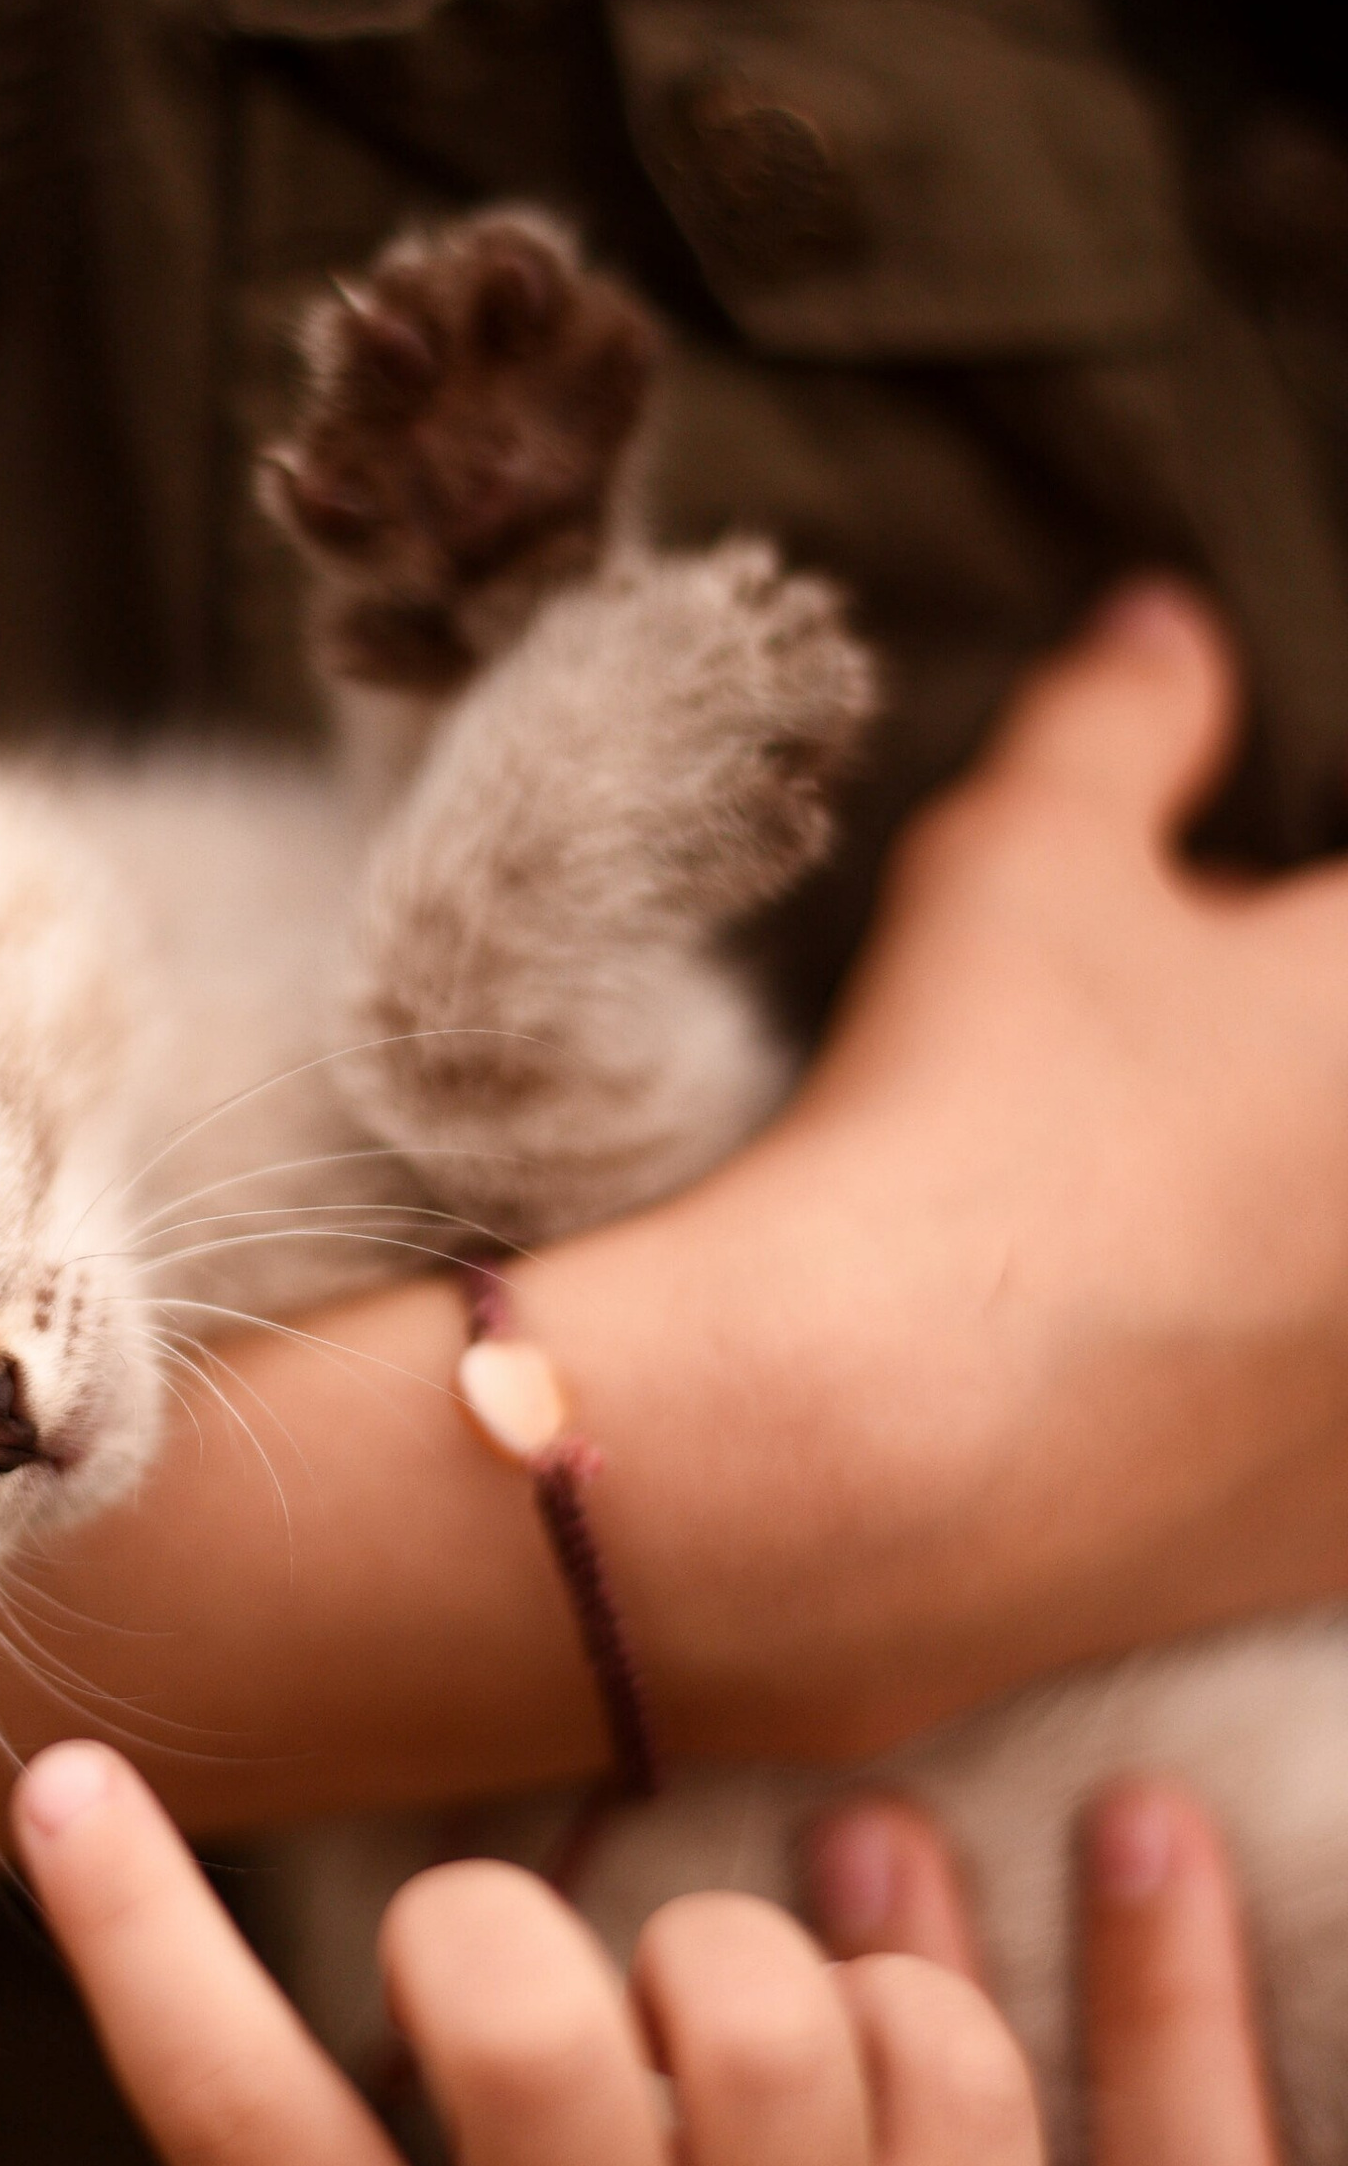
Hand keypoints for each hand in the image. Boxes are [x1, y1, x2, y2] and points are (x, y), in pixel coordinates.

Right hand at [15, 1742, 1090, 2165]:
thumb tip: (423, 2072)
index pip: (233, 2123)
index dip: (132, 1930)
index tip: (68, 1780)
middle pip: (525, 2023)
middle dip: (470, 1927)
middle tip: (480, 1989)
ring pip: (760, 2009)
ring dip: (693, 1959)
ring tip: (679, 2046)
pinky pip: (951, 2045)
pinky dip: (881, 2005)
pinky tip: (832, 2082)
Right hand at [520, 583, 1347, 1760]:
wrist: (866, 1455)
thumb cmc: (966, 1127)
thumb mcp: (1023, 862)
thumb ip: (1125, 721)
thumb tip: (1169, 627)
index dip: (1292, 930)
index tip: (1240, 925)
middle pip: (1332, 1086)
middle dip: (1286, 1042)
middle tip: (1193, 1031)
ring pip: (1328, 1261)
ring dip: (1278, 1212)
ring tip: (1168, 1187)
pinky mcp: (1346, 1538)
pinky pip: (1328, 1431)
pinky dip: (1274, 1378)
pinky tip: (1164, 1341)